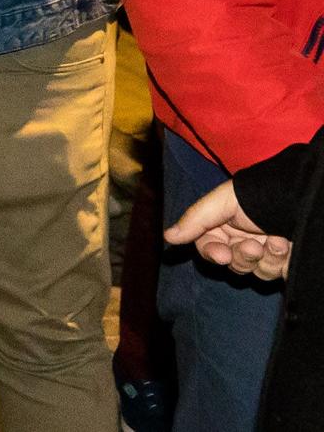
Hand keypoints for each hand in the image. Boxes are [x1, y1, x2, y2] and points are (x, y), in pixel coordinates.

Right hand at [165, 178, 292, 280]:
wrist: (300, 200)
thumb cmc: (260, 195)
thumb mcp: (223, 200)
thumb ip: (196, 219)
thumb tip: (167, 237)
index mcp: (224, 224)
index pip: (208, 247)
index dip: (213, 253)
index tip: (222, 254)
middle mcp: (242, 240)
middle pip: (231, 263)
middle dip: (242, 257)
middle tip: (255, 246)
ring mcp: (264, 253)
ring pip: (253, 272)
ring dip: (265, 258)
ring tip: (278, 241)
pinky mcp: (283, 263)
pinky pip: (275, 274)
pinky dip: (280, 261)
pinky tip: (286, 246)